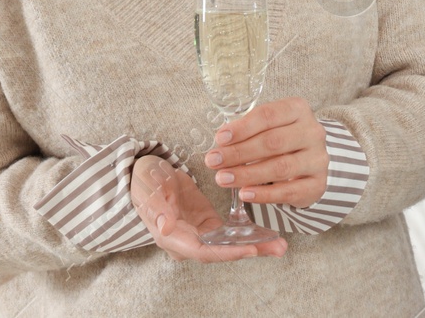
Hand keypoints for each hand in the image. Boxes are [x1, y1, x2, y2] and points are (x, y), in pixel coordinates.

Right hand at [128, 154, 287, 261]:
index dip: (227, 252)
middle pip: (220, 252)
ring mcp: (199, 233)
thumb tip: (165, 227)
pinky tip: (269, 233)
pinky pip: (230, 233)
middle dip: (249, 251)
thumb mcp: (148, 189)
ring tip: (280, 244)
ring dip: (255, 245)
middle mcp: (186, 241)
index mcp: (171, 237)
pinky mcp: (208, 224)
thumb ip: (156, 208)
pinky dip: (249, 234)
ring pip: (229, 245)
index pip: (202, 251)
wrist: (145, 172)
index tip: (250, 249)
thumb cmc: (144, 181)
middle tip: (278, 247)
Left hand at [204, 97, 329, 207]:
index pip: (269, 115)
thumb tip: (221, 142)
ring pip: (280, 168)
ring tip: (222, 179)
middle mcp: (312, 132)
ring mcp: (317, 159)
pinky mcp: (317, 184)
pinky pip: (288, 191)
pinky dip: (264, 194)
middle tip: (213, 161)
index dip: (243, 127)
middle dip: (239, 152)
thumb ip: (249, 130)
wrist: (311, 162)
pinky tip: (244, 194)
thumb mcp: (270, 127)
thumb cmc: (283, 140)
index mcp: (298, 110)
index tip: (220, 138)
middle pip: (273, 142)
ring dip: (247, 174)